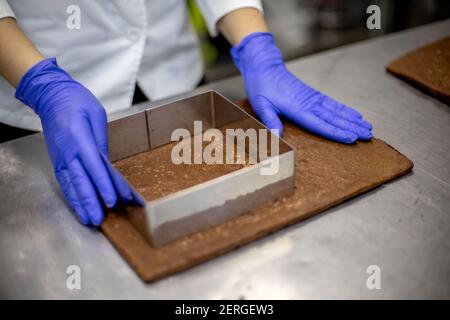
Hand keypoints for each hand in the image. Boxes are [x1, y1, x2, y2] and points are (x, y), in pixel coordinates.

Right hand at [15, 58, 142, 225]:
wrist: (51, 96)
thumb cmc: (76, 101)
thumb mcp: (96, 115)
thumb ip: (102, 141)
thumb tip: (108, 164)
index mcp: (80, 138)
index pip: (95, 166)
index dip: (104, 185)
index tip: (113, 199)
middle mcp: (68, 152)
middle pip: (81, 181)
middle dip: (92, 202)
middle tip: (101, 219)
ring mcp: (61, 158)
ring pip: (71, 185)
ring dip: (81, 204)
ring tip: (90, 220)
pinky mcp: (58, 161)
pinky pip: (65, 182)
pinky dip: (72, 197)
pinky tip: (79, 208)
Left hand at [231, 32, 371, 141]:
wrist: (264, 66)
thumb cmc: (261, 86)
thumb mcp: (261, 105)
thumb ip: (270, 120)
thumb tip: (277, 136)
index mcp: (297, 108)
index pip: (321, 123)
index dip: (337, 132)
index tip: (352, 138)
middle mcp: (309, 103)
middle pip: (334, 118)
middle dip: (352, 127)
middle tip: (368, 136)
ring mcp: (313, 98)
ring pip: (337, 111)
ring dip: (353, 120)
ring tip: (368, 127)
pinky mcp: (313, 95)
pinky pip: (333, 103)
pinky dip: (346, 110)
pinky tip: (355, 115)